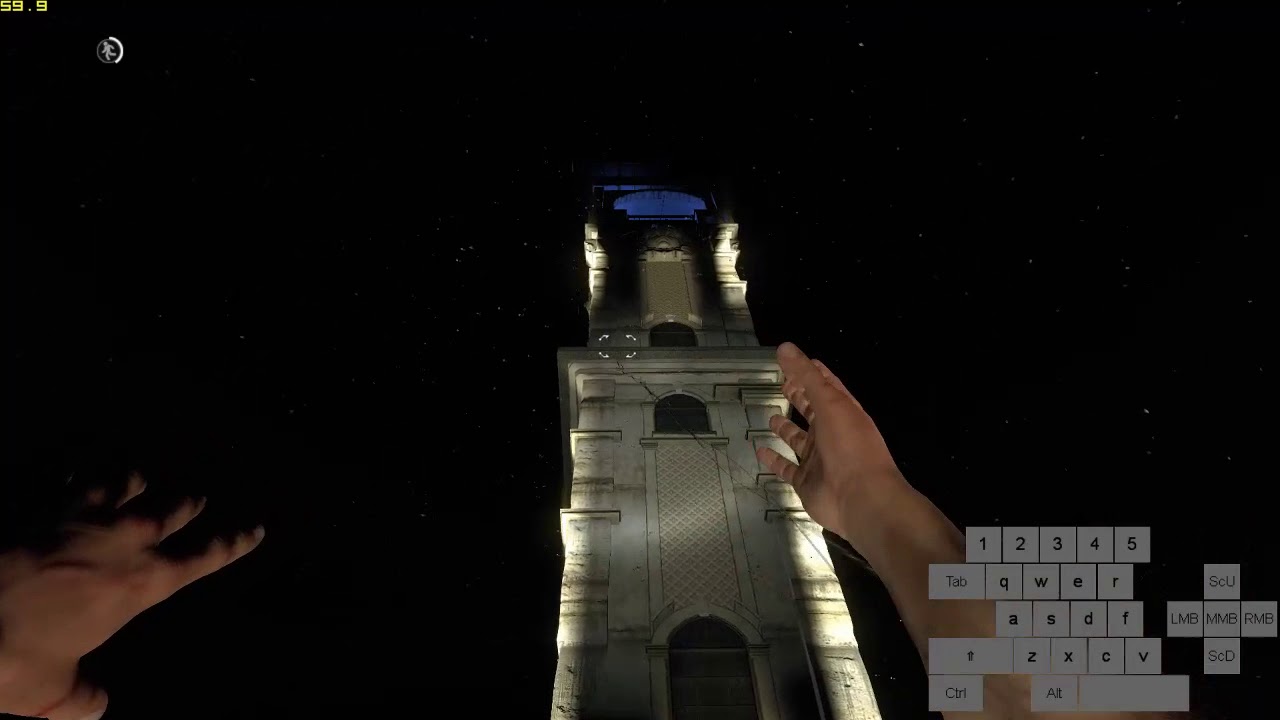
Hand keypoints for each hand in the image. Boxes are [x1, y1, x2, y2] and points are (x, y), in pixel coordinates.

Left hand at [0, 471, 264, 718]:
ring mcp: (75, 517)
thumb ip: (85, 697)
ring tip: (137, 477)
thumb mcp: (54, 694)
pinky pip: (63, 479)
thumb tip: (97, 704)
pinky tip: (71, 473)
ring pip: (120, 481)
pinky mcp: (33, 506)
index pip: (202, 558)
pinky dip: (72, 474)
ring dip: (133, 479)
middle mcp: (119, 542)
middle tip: (196, 499)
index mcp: (139, 585)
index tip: (256, 529)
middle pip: (169, 509)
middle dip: (186, 504)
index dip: (232, 544)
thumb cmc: (16, 660)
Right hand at [755, 342, 907, 551]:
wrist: (861, 499)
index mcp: (843, 411)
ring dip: (787, 429)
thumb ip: (806, 376)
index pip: (826, 385)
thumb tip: (785, 347)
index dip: (812, 371)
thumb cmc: (850, 446)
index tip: (794, 359)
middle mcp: (832, 433)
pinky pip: (786, 468)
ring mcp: (819, 459)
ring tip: (771, 416)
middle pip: (812, 411)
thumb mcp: (830, 403)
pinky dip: (774, 460)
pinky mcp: (806, 481)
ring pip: (799, 440)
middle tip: (782, 384)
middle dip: (799, 397)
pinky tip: (760, 450)